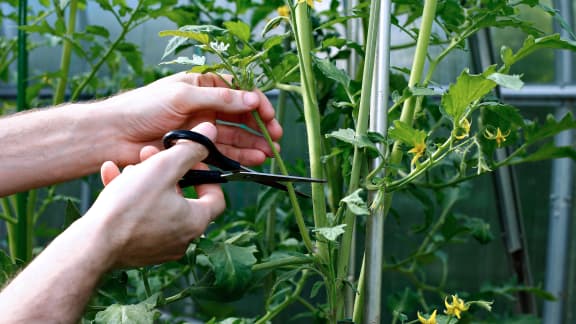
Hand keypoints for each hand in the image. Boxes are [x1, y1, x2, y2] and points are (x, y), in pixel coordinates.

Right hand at [84, 122, 223, 267]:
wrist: (91, 246)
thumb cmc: (130, 206)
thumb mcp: (162, 168)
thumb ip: (190, 149)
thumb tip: (211, 131)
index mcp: (196, 222)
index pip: (216, 197)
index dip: (206, 174)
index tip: (189, 161)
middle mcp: (182, 238)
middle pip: (182, 198)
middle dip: (165, 172)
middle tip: (150, 156)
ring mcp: (159, 247)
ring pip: (158, 205)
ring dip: (144, 182)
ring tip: (129, 167)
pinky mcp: (137, 250)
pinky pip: (139, 219)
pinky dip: (129, 199)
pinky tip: (111, 176)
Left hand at [101, 72, 281, 166]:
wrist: (113, 135)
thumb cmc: (143, 107)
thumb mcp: (183, 96)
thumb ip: (220, 98)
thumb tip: (252, 98)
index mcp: (202, 86)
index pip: (238, 92)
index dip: (256, 103)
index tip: (268, 117)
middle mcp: (205, 107)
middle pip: (241, 116)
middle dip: (259, 128)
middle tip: (276, 139)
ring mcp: (201, 129)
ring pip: (234, 136)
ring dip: (252, 145)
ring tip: (268, 154)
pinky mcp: (195, 150)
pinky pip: (222, 153)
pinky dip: (238, 157)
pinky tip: (252, 161)